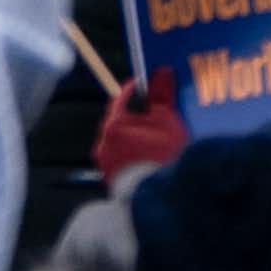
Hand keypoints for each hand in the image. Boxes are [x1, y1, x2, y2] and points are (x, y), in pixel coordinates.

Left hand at [94, 66, 187, 184]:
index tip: (150, 84)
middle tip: (159, 113)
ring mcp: (106, 164)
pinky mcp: (112, 180)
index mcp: (114, 125)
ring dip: (136, 135)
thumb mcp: (167, 121)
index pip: (122, 97)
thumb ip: (161, 95)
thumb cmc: (163, 158)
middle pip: (121, 119)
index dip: (137, 88)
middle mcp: (103, 143)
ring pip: (121, 140)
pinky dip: (135, 154)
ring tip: (158, 138)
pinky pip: (123, 159)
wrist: (159, 199)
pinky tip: (151, 157)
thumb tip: (161, 71)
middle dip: (138, 114)